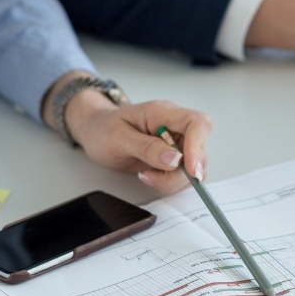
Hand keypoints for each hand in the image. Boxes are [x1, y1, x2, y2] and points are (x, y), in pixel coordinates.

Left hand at [47, 75, 213, 194]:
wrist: (95, 131)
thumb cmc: (103, 128)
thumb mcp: (118, 138)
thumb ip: (147, 148)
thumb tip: (175, 159)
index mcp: (164, 113)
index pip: (197, 123)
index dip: (199, 147)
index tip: (191, 171)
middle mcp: (175, 126)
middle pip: (199, 151)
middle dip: (179, 173)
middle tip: (149, 176)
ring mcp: (177, 142)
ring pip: (194, 168)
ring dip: (172, 180)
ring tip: (145, 174)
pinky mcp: (174, 158)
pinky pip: (184, 175)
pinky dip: (169, 182)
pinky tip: (150, 175)